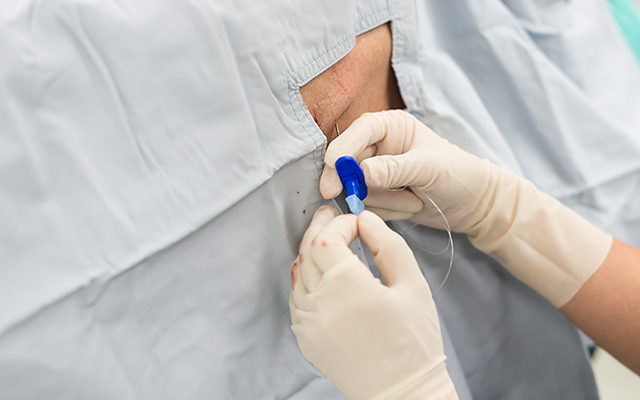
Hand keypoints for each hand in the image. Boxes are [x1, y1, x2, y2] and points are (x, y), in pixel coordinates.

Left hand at [289, 205, 457, 399]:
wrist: (402, 393)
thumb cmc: (414, 343)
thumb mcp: (413, 286)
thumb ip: (388, 245)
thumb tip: (366, 220)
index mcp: (349, 290)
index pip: (326, 239)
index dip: (340, 222)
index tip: (357, 222)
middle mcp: (321, 306)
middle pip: (306, 251)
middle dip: (320, 228)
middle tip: (331, 215)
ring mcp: (309, 324)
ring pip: (297, 273)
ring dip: (310, 252)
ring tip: (327, 241)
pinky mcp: (305, 338)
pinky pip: (296, 297)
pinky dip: (305, 278)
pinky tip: (322, 274)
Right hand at [320, 110, 611, 306]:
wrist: (475, 205)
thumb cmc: (458, 174)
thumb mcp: (428, 168)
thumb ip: (393, 169)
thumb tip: (361, 172)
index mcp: (391, 127)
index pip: (358, 132)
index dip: (343, 149)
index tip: (333, 167)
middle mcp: (379, 148)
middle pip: (348, 162)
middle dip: (354, 181)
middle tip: (344, 196)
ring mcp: (377, 174)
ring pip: (356, 188)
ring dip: (384, 200)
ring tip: (413, 198)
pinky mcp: (379, 196)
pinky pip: (367, 206)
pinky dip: (388, 211)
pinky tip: (410, 207)